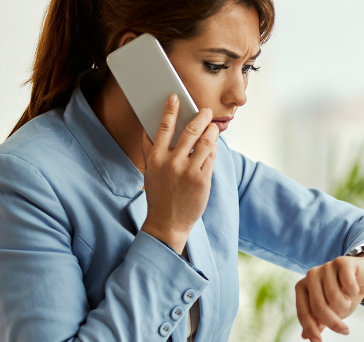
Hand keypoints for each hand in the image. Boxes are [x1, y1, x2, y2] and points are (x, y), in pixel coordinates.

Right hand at [140, 94, 218, 253]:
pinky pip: (211, 157)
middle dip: (200, 117)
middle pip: (190, 131)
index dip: (170, 110)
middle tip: (206, 110)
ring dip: (211, 130)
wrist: (167, 223)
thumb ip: (151, 150)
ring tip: (213, 125)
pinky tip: (213, 144)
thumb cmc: (159, 194)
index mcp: (155, 158)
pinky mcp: (202, 180)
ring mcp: (188, 171)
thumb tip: (151, 128)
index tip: (175, 98)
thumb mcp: (150, 171)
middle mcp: (172, 163)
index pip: (163, 127)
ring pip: (205, 142)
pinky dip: (213, 148)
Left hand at [295, 255, 363, 341]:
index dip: (311, 330)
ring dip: (345, 305)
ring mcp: (326, 266)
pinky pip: (348, 285)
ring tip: (348, 301)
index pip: (304, 312)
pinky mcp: (342, 261)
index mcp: (302, 287)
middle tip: (344, 330)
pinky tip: (354, 289)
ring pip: (335, 298)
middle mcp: (311, 275)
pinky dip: (353, 292)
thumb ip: (317, 322)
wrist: (363, 277)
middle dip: (333, 322)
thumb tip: (305, 337)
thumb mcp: (330, 312)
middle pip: (319, 307)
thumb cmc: (343, 296)